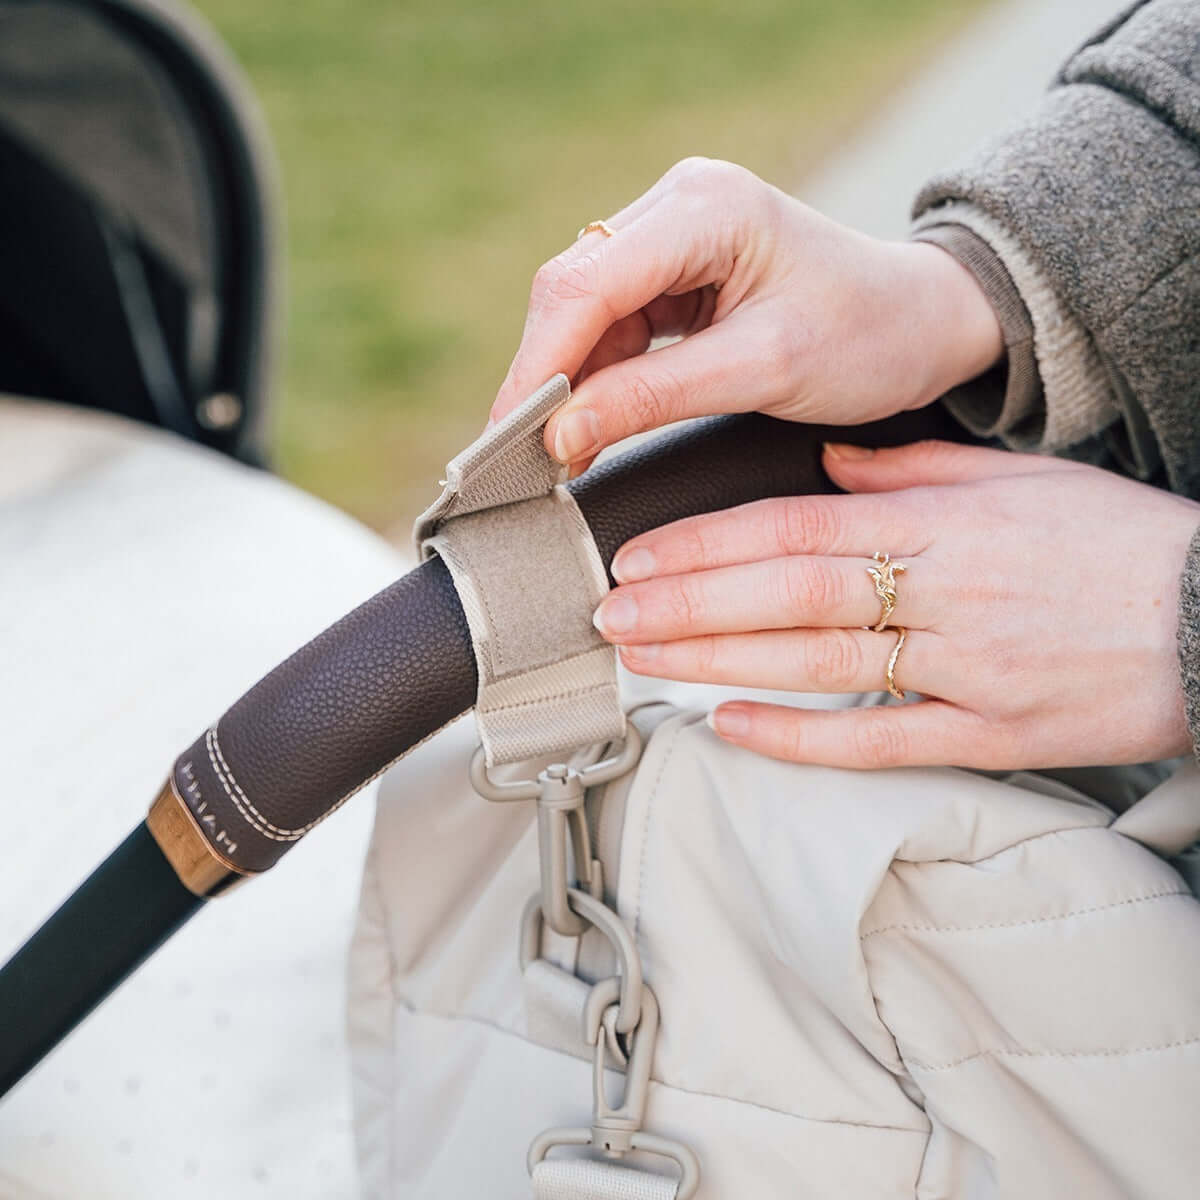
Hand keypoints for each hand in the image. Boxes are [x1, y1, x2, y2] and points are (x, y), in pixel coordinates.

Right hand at [491, 157, 1001, 469]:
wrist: (922, 325)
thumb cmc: (869, 337)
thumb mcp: (765, 370)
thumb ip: (657, 397)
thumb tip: (558, 434)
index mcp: (707, 207)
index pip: (588, 283)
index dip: (539, 365)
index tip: (508, 439)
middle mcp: (678, 206)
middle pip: (572, 292)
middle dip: (541, 377)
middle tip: (514, 459)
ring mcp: (672, 237)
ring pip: (583, 314)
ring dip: (564, 385)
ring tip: (548, 457)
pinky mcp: (673, 273)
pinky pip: (612, 329)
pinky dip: (595, 382)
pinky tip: (584, 428)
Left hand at [591, 440, 1199, 769]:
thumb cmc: (1118, 543)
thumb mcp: (1021, 479)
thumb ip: (916, 469)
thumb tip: (829, 464)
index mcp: (944, 522)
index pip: (798, 526)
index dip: (709, 542)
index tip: (641, 554)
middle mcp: (944, 591)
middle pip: (789, 594)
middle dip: (688, 603)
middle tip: (609, 612)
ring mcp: (965, 668)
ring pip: (818, 664)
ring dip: (719, 661)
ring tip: (642, 659)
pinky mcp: (991, 734)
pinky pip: (880, 739)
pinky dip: (801, 737)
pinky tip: (730, 726)